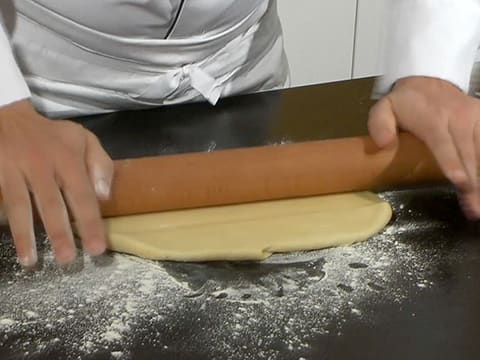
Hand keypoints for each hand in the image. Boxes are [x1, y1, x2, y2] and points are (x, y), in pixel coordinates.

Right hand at [0, 100, 113, 266]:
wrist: (9, 116)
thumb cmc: (52, 136)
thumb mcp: (84, 139)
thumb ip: (100, 165)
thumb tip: (105, 197)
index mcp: (69, 160)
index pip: (83, 196)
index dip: (90, 224)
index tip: (96, 249)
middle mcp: (42, 166)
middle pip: (52, 204)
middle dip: (60, 234)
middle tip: (67, 261)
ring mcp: (15, 169)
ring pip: (20, 205)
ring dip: (24, 235)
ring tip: (29, 261)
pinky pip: (1, 200)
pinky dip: (3, 219)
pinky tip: (8, 241)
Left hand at [368, 76, 479, 218]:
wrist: (429, 81)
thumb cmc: (404, 103)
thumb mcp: (383, 108)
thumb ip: (380, 124)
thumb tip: (384, 144)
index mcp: (432, 119)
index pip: (444, 143)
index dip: (452, 163)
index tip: (460, 182)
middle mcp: (458, 118)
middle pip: (468, 154)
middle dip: (472, 184)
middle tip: (474, 210)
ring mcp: (475, 118)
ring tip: (478, 205)